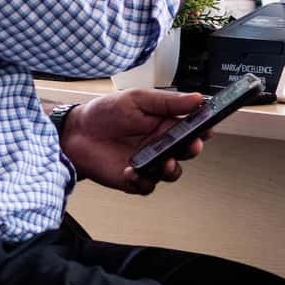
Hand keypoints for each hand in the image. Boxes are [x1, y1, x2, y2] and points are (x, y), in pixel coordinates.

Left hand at [59, 88, 208, 194]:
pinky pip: (147, 186)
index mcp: (164, 123)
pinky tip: (132, 171)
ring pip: (172, 172)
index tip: (209, 126)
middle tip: (191, 145)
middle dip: (192, 149)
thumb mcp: (137, 99)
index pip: (191, 127)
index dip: (203, 127)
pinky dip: (143, 181)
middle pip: (186, 151)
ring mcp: (148, 162)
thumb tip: (197, 98)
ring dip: (172, 169)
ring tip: (165, 162)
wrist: (75, 133)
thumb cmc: (105, 112)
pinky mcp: (134, 179)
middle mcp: (160, 144)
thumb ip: (167, 102)